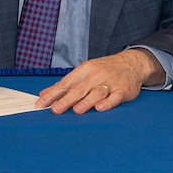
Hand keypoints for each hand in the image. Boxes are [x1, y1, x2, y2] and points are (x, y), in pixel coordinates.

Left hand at [36, 47, 165, 114]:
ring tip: (77, 110)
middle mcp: (96, 75)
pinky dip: (108, 102)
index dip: (53, 94)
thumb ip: (65, 85)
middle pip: (80, 88)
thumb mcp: (84, 72)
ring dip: (87, 101)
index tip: (41, 104)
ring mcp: (111, 82)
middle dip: (67, 100)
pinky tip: (100, 108)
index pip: (66, 83)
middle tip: (55, 110)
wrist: (132, 63)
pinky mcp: (123, 90)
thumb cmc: (104, 69)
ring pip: (97, 92)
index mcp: (85, 70)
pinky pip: (115, 97)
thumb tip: (43, 94)